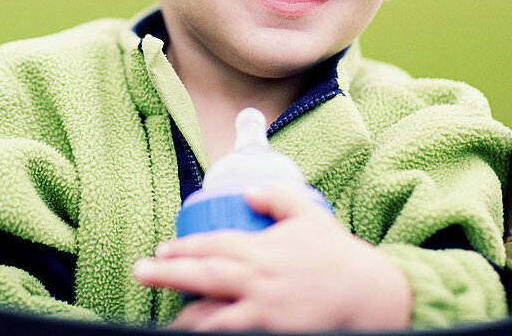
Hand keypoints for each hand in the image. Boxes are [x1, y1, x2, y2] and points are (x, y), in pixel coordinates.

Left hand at [133, 185, 411, 331]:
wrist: (372, 295)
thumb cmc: (338, 255)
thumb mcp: (309, 214)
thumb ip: (276, 197)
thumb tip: (247, 191)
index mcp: (262, 249)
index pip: (212, 245)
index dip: (183, 247)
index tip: (161, 249)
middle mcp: (258, 279)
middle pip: (203, 277)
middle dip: (167, 274)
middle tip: (140, 272)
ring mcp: (264, 311)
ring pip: (214, 316)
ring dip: (186, 317)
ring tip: (165, 319)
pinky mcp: (273, 334)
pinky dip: (216, 335)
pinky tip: (199, 335)